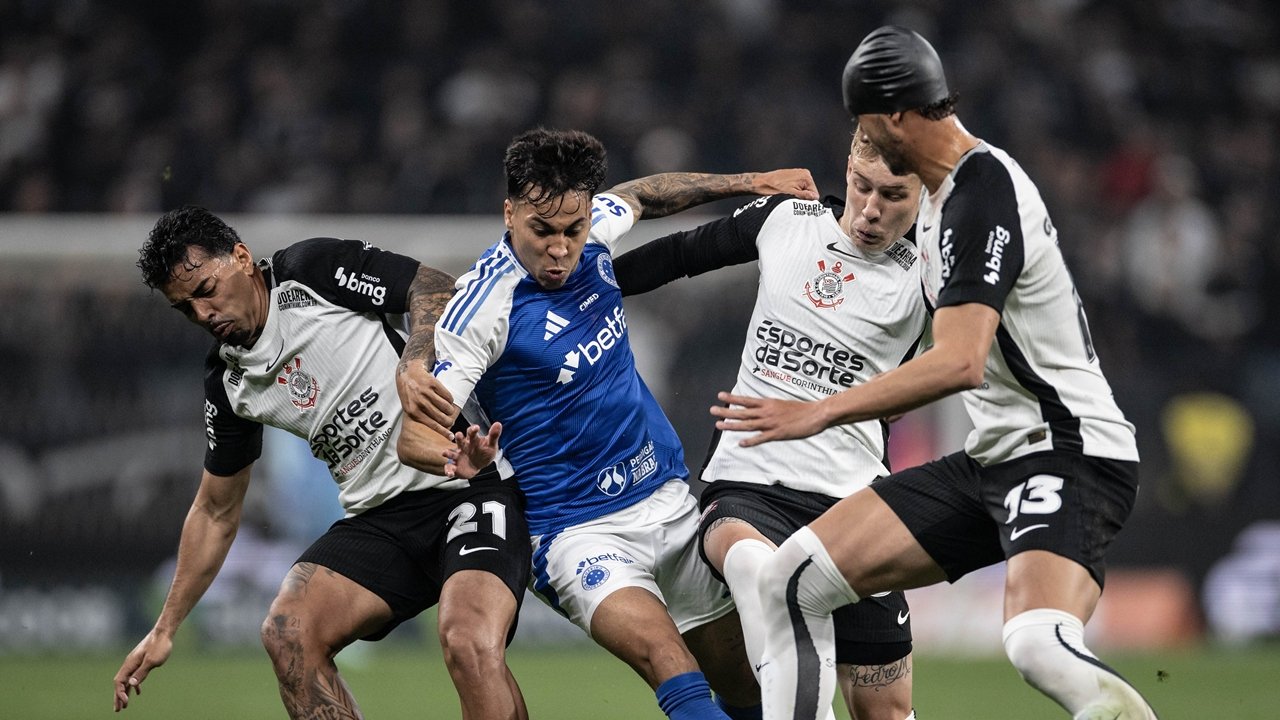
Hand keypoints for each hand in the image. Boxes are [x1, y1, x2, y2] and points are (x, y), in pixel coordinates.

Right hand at [113, 630, 172, 710]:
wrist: (164, 632)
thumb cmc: (160, 645)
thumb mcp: (152, 661)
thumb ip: (141, 672)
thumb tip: (131, 684)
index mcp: (130, 664)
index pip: (120, 682)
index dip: (120, 693)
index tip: (125, 703)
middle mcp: (130, 664)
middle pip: (120, 683)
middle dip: (118, 697)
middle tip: (117, 710)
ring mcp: (135, 662)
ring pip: (127, 680)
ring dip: (125, 692)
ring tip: (125, 705)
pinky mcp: (141, 661)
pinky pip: (134, 676)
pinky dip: (134, 685)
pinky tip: (138, 692)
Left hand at [396, 359, 455, 434]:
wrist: (407, 373)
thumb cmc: (409, 393)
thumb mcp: (409, 407)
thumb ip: (419, 416)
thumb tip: (435, 429)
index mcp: (413, 412)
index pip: (432, 425)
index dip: (443, 432)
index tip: (451, 436)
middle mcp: (419, 403)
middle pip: (442, 418)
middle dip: (449, 421)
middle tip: (451, 421)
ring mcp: (426, 393)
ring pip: (446, 407)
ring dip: (451, 410)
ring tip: (450, 410)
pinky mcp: (433, 383)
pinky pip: (448, 396)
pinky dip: (450, 399)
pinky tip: (448, 399)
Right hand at [442, 422, 501, 478]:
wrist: (478, 466)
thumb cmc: (484, 452)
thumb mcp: (490, 445)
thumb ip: (493, 435)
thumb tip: (498, 424)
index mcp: (472, 440)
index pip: (471, 433)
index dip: (473, 430)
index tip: (476, 427)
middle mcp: (463, 446)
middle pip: (460, 440)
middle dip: (459, 438)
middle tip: (458, 435)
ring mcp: (458, 456)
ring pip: (451, 453)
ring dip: (448, 453)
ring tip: (445, 453)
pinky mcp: (455, 466)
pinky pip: (449, 468)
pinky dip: (448, 470)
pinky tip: (450, 473)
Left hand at [709, 391, 827, 446]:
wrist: (816, 413)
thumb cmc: (801, 408)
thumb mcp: (782, 403)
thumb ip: (769, 406)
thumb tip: (759, 408)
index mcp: (768, 403)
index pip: (746, 400)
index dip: (732, 398)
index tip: (720, 395)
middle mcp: (766, 412)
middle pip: (742, 412)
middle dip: (726, 411)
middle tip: (712, 410)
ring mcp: (771, 423)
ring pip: (748, 424)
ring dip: (732, 425)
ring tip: (719, 425)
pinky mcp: (778, 433)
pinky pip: (761, 438)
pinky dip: (750, 441)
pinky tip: (740, 443)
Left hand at [753, 169, 818, 199]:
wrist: (762, 182)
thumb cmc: (773, 186)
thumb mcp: (791, 194)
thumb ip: (805, 195)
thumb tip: (814, 197)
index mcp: (806, 176)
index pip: (815, 193)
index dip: (808, 201)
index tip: (801, 204)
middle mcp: (804, 173)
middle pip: (810, 191)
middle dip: (803, 197)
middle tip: (793, 199)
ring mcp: (799, 174)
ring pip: (804, 190)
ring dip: (798, 195)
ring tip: (788, 195)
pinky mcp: (794, 176)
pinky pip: (799, 188)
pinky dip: (795, 192)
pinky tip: (787, 192)